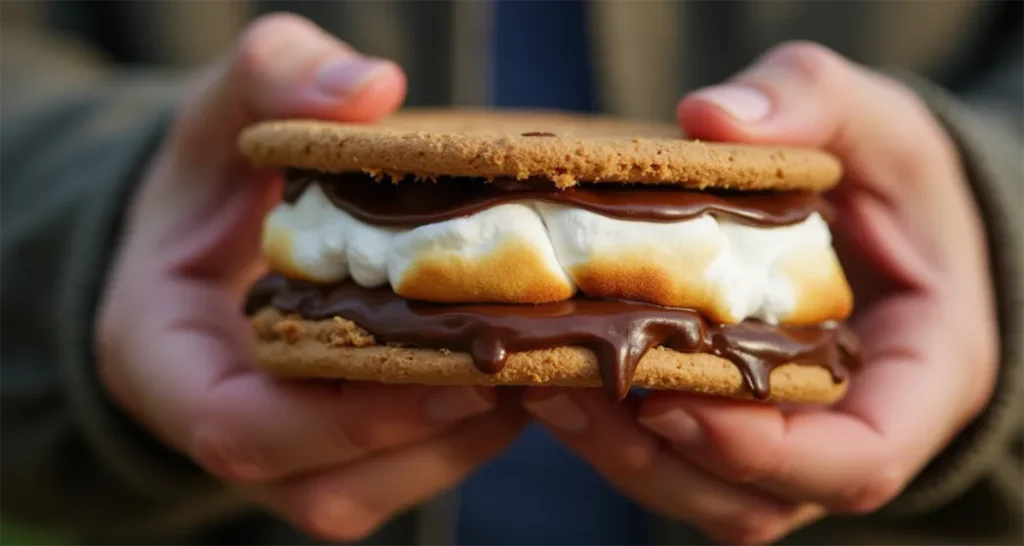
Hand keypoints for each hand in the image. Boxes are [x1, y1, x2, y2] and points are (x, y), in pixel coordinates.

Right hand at [97, 14, 525, 541]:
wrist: (210, 233)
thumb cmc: (209, 177)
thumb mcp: (222, 110)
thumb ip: (275, 77)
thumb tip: (371, 88)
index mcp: (165, 359)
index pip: (238, 430)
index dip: (348, 421)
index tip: (454, 372)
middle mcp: (219, 424)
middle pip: (321, 487)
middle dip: (426, 438)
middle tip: (518, 367)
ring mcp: (276, 451)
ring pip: (366, 496)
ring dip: (457, 445)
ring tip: (531, 372)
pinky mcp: (328, 450)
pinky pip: (394, 472)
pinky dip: (460, 436)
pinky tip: (512, 371)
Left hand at [524, 42, 997, 543]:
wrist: (886, 208)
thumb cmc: (897, 172)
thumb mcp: (878, 119)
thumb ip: (809, 102)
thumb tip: (708, 117)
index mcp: (923, 375)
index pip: (857, 462)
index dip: (760, 453)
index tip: (664, 400)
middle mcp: (856, 429)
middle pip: (758, 501)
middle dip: (657, 459)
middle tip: (566, 390)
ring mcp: (791, 438)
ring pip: (704, 494)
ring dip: (619, 456)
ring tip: (543, 385)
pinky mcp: (736, 423)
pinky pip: (676, 458)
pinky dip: (615, 432)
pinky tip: (558, 369)